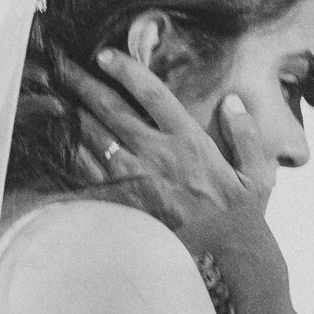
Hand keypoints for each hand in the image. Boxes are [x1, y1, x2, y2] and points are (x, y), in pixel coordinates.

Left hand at [54, 49, 273, 233]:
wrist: (226, 258)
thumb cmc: (242, 216)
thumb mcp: (258, 173)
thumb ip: (247, 134)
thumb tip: (232, 101)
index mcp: (190, 142)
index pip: (152, 94)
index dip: (126, 70)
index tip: (105, 55)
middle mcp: (159, 156)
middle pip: (113, 111)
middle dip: (85, 85)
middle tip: (63, 66)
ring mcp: (139, 181)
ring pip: (97, 139)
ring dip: (74, 115)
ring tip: (55, 96)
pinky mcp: (128, 205)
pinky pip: (93, 176)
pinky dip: (75, 156)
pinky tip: (62, 143)